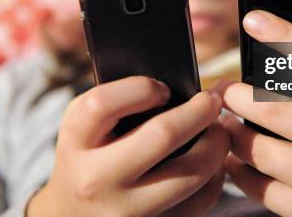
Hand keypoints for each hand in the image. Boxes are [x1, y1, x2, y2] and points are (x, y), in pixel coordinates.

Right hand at [28, 76, 228, 216]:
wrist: (74, 215)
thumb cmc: (87, 155)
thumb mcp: (85, 124)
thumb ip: (115, 101)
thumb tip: (176, 87)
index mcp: (75, 142)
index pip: (103, 104)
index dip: (141, 88)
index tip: (163, 89)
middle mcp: (96, 180)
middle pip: (162, 135)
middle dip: (199, 111)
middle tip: (212, 100)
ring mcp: (126, 211)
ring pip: (191, 173)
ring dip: (216, 144)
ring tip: (218, 129)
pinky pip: (200, 200)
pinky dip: (215, 176)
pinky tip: (211, 161)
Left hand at [217, 10, 291, 216]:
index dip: (285, 36)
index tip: (252, 20)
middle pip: (273, 112)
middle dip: (236, 95)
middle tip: (223, 87)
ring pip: (259, 151)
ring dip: (231, 132)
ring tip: (224, 120)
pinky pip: (260, 189)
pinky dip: (238, 171)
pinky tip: (234, 157)